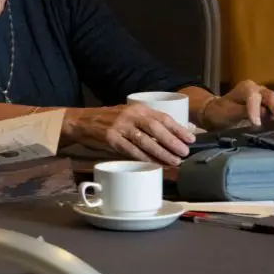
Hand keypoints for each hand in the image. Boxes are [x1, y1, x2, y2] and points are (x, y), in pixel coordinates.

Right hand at [69, 104, 195, 165]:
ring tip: (174, 161)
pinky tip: (153, 164)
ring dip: (161, 152)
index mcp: (138, 108)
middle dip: (172, 141)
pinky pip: (130, 150)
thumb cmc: (110, 121)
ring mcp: (119, 127)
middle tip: (184, 152)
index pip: (162, 117)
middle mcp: (130, 115)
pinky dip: (143, 158)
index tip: (191, 138)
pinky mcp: (111, 139)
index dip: (178, 128)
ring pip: (144, 140)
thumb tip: (178, 133)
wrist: (81, 122)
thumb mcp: (129, 116)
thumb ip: (149, 123)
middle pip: (155, 128)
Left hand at [206, 80, 273, 128]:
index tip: (256, 123)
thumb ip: (243, 111)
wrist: (218, 112)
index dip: (255, 110)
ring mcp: (266, 98)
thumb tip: (261, 113)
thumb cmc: (221, 112)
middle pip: (271, 98)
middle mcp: (259, 90)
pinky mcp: (271, 107)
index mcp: (246, 88)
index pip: (253, 97)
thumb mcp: (227, 112)